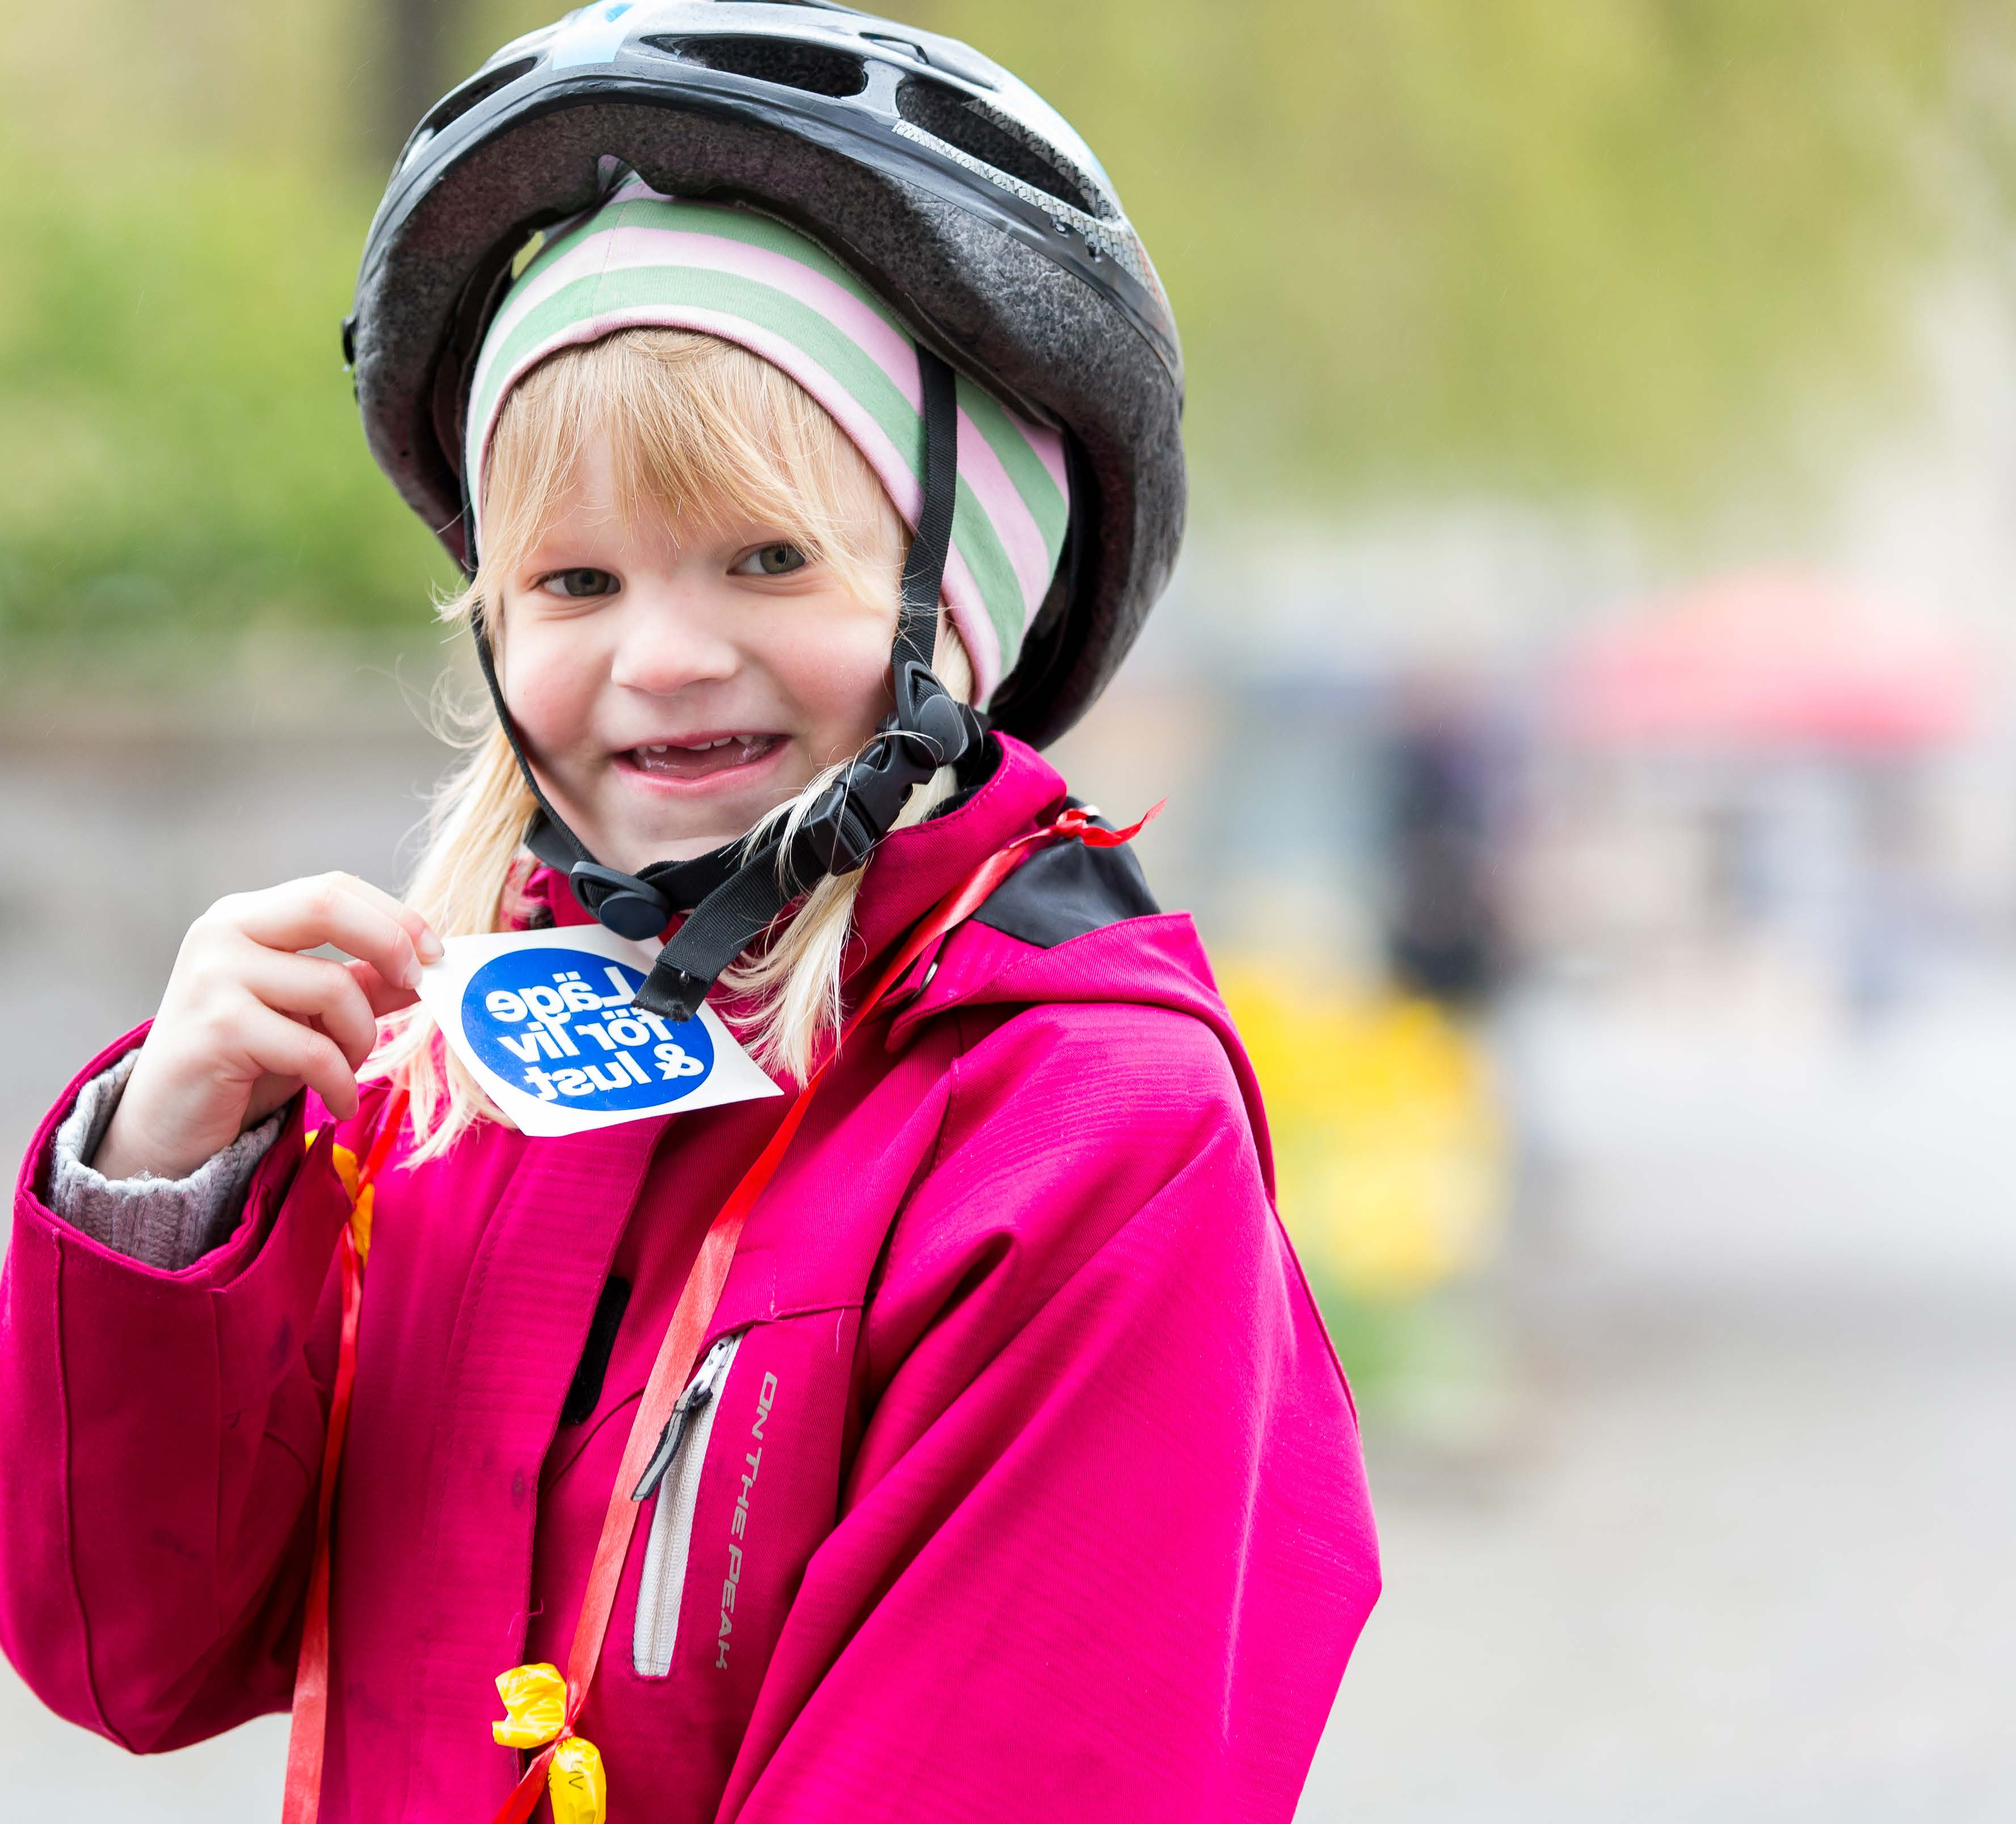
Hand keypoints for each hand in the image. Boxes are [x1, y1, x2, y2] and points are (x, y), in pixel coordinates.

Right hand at [94, 874, 441, 1181]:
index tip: (435, 953)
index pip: (333, 889)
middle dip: (391, 944)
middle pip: (328, 907)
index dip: (394, 916)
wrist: (169, 1124)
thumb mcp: (311, 1012)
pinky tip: (336, 1102)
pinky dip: (341, 1082)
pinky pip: (314, 1049)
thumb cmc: (245, 1060)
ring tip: (348, 1068)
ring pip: (333, 987)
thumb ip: (363, 982)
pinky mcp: (217, 1029)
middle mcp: (222, 933)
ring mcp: (213, 977)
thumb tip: (429, 965)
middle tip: (419, 987)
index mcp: (246, 916)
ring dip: (362, 1038)